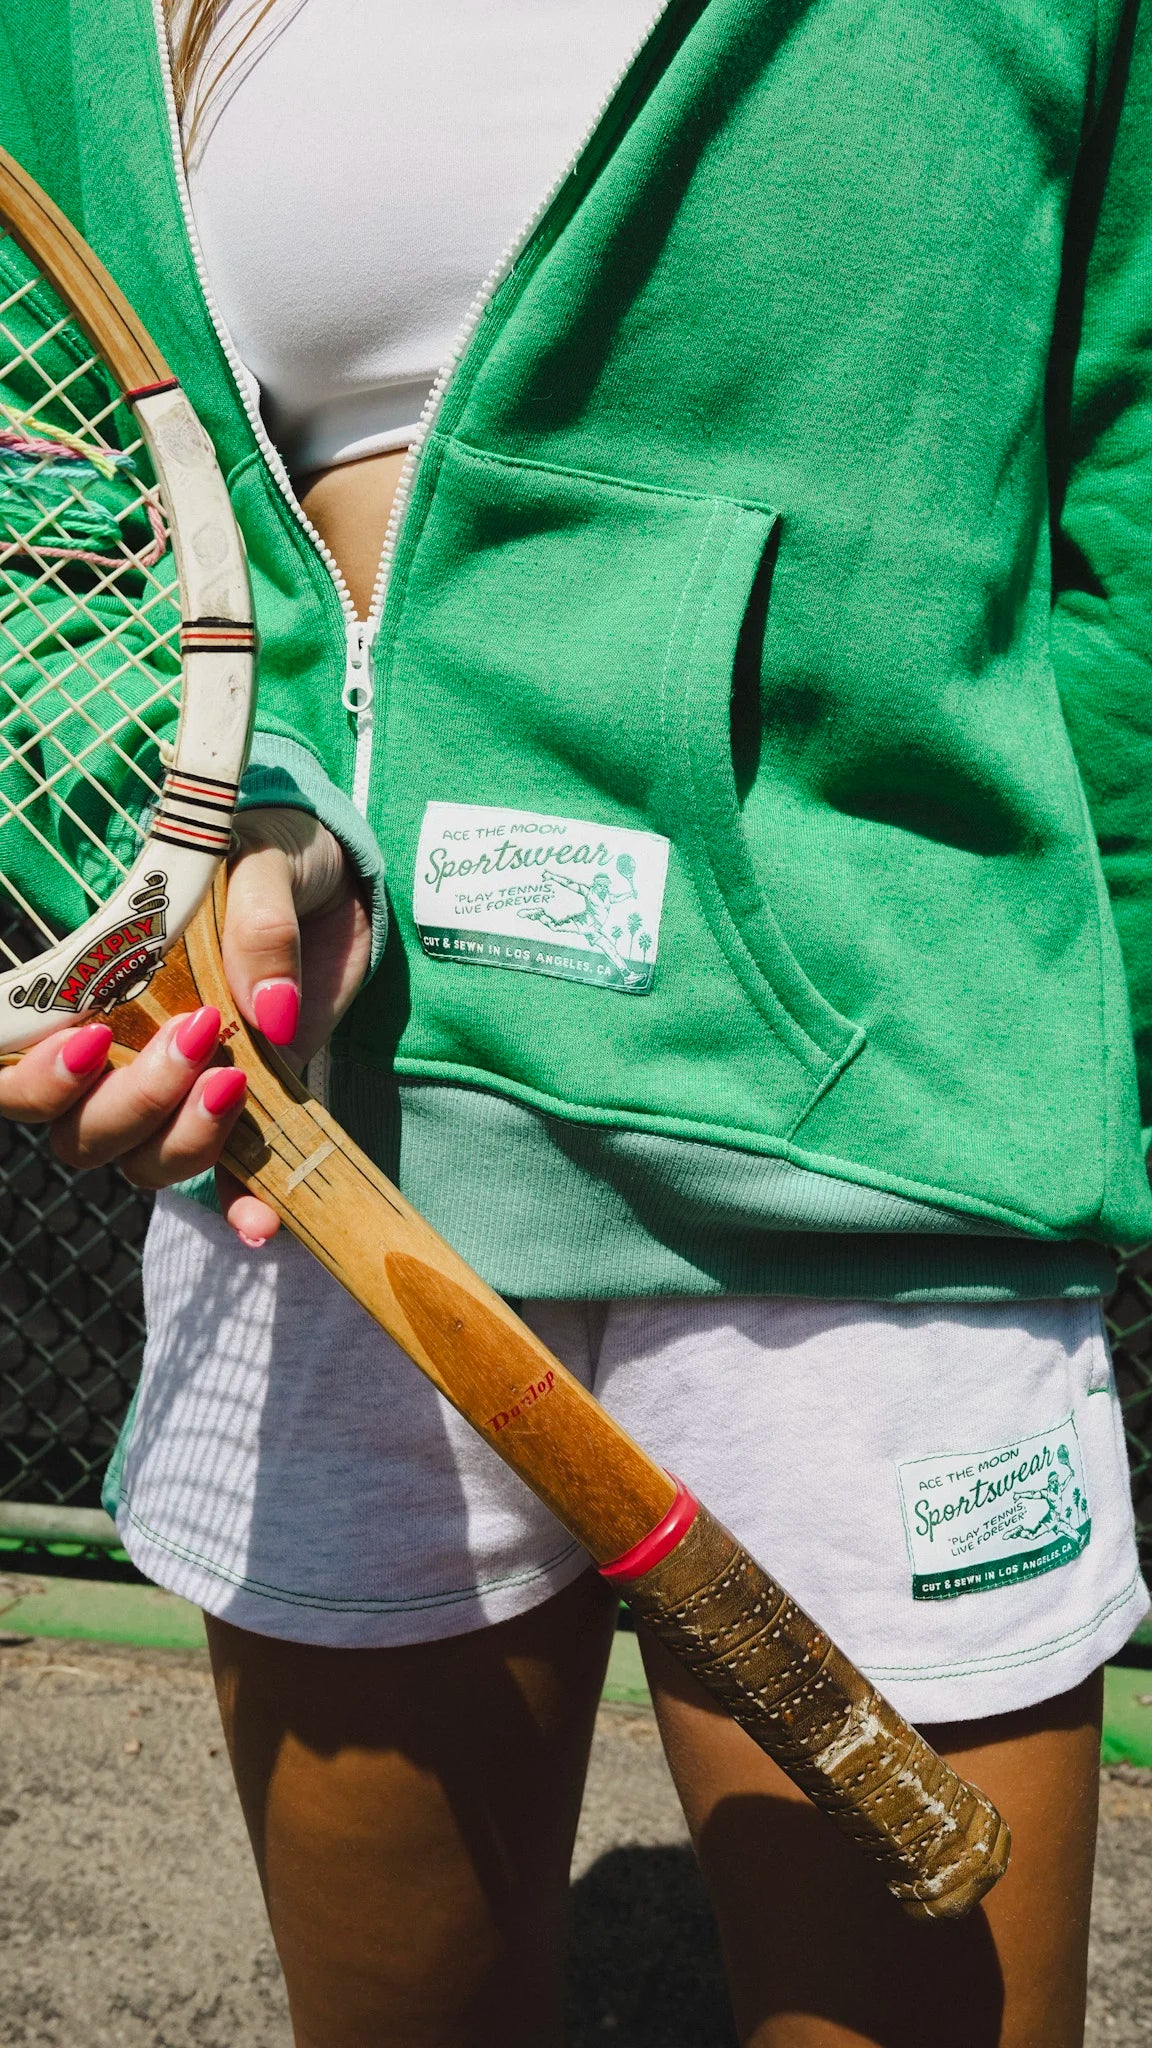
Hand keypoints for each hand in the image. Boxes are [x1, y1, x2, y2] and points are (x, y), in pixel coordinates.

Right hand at [0, 807, 369, 1246]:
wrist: (337, 885)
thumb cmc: (270, 859)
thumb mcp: (265, 859)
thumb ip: (259, 921)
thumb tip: (270, 1010)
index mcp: (88, 988)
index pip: (14, 1057)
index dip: (29, 1073)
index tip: (87, 1041)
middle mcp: (117, 1053)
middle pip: (73, 1129)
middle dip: (126, 1102)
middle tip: (196, 1035)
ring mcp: (178, 1092)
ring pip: (136, 1161)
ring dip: (179, 1139)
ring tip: (234, 1077)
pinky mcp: (241, 1115)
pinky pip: (222, 1184)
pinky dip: (237, 1206)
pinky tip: (259, 1220)